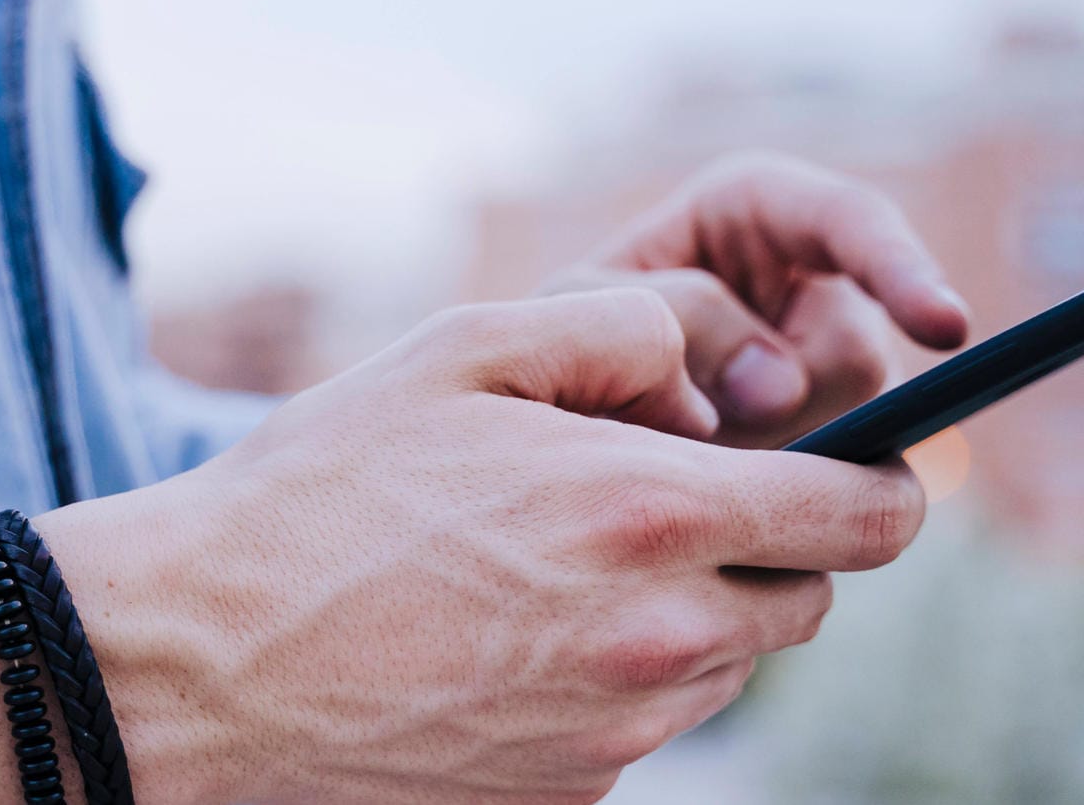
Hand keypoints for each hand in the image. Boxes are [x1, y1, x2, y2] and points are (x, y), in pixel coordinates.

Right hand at [36, 289, 926, 804]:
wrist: (200, 667)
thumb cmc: (315, 495)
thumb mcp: (454, 354)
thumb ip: (614, 326)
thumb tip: (710, 357)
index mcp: (648, 516)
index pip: (868, 517)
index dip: (883, 483)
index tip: (860, 467)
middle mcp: (657, 640)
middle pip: (806, 600)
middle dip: (766, 546)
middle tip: (659, 503)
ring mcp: (617, 736)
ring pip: (729, 667)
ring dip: (689, 612)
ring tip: (558, 567)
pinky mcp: (571, 797)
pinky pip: (645, 729)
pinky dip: (616, 680)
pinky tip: (509, 641)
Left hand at [546, 152, 970, 449]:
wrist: (542, 410)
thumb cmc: (557, 331)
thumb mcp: (585, 305)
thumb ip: (673, 319)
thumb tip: (781, 388)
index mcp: (757, 210)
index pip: (851, 222)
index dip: (902, 270)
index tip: (946, 332)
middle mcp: (809, 284)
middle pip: (856, 354)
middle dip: (788, 403)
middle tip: (693, 423)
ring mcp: (823, 371)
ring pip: (855, 427)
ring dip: (771, 454)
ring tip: (682, 446)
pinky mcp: (826, 442)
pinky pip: (834, 483)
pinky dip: (778, 495)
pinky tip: (725, 490)